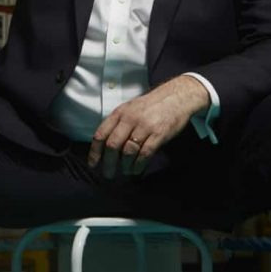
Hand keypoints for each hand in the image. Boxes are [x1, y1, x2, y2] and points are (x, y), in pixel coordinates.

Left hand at [88, 75, 208, 178]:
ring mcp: (145, 126)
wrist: (177, 96)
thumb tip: (106, 147)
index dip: (95, 152)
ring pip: (128, 151)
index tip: (93, 165)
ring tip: (126, 171)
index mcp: (120, 113)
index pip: (101, 134)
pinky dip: (138, 165)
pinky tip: (137, 170)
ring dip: (125, 166)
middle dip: (108, 164)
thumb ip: (118, 124)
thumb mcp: (130, 109)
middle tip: (109, 175)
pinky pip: (145, 154)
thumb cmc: (151, 106)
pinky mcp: (159, 134)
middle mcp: (130, 118)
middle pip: (112, 145)